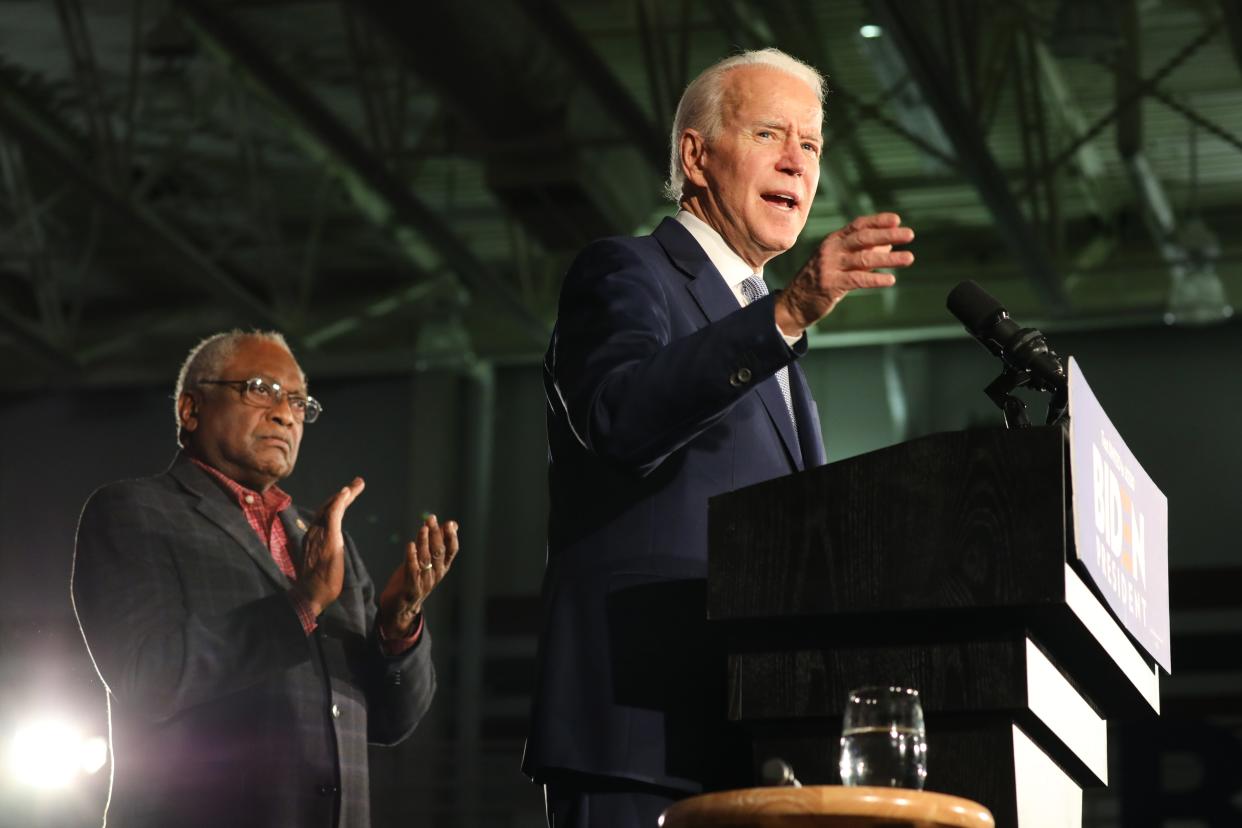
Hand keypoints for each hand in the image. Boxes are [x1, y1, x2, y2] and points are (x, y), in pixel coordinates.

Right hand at [293, 477, 364, 615]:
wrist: (312, 593)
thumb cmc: (318, 584)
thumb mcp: (322, 563)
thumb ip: (325, 553)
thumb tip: (331, 552)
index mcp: (312, 537)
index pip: (324, 515)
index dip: (336, 503)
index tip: (347, 495)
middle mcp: (313, 531)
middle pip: (328, 507)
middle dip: (343, 494)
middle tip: (357, 483)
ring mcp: (320, 533)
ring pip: (332, 506)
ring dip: (346, 493)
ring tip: (358, 483)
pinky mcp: (328, 537)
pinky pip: (333, 514)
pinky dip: (339, 501)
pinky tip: (346, 492)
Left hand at [378, 514, 459, 638]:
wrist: (400, 608)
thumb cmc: (415, 579)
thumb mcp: (429, 560)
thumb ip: (439, 542)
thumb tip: (453, 523)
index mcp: (442, 567)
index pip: (451, 551)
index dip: (451, 537)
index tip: (449, 524)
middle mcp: (436, 574)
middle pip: (438, 552)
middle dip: (436, 534)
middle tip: (431, 519)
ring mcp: (424, 582)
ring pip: (426, 559)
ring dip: (424, 542)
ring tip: (422, 528)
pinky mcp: (411, 588)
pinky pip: (412, 571)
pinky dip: (411, 557)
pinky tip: (410, 545)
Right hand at [775, 213, 914, 336]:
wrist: (795, 303)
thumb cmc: (822, 280)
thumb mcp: (841, 262)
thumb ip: (863, 252)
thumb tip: (890, 241)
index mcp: (833, 240)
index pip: (858, 225)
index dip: (878, 221)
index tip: (897, 219)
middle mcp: (831, 250)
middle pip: (863, 238)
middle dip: (888, 234)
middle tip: (910, 235)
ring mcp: (829, 267)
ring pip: (864, 259)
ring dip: (889, 258)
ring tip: (909, 258)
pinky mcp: (830, 285)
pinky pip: (857, 279)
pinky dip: (875, 278)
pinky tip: (890, 280)